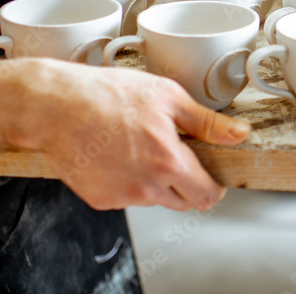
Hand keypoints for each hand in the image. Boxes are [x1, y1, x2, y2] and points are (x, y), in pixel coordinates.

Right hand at [16, 59, 249, 211]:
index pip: (207, 196)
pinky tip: (118, 155)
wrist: (56, 106)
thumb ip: (207, 123)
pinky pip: (127, 198)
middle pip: (183, 202)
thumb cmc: (108, 94)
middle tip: (174, 152)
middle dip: (186, 182)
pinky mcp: (99, 199)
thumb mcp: (168, 97)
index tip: (210, 174)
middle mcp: (146, 187)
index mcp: (168, 162)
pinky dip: (128, 182)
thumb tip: (239, 134)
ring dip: (156, 181)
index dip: (213, 185)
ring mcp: (120, 196)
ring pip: (155, 199)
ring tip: (138, 145)